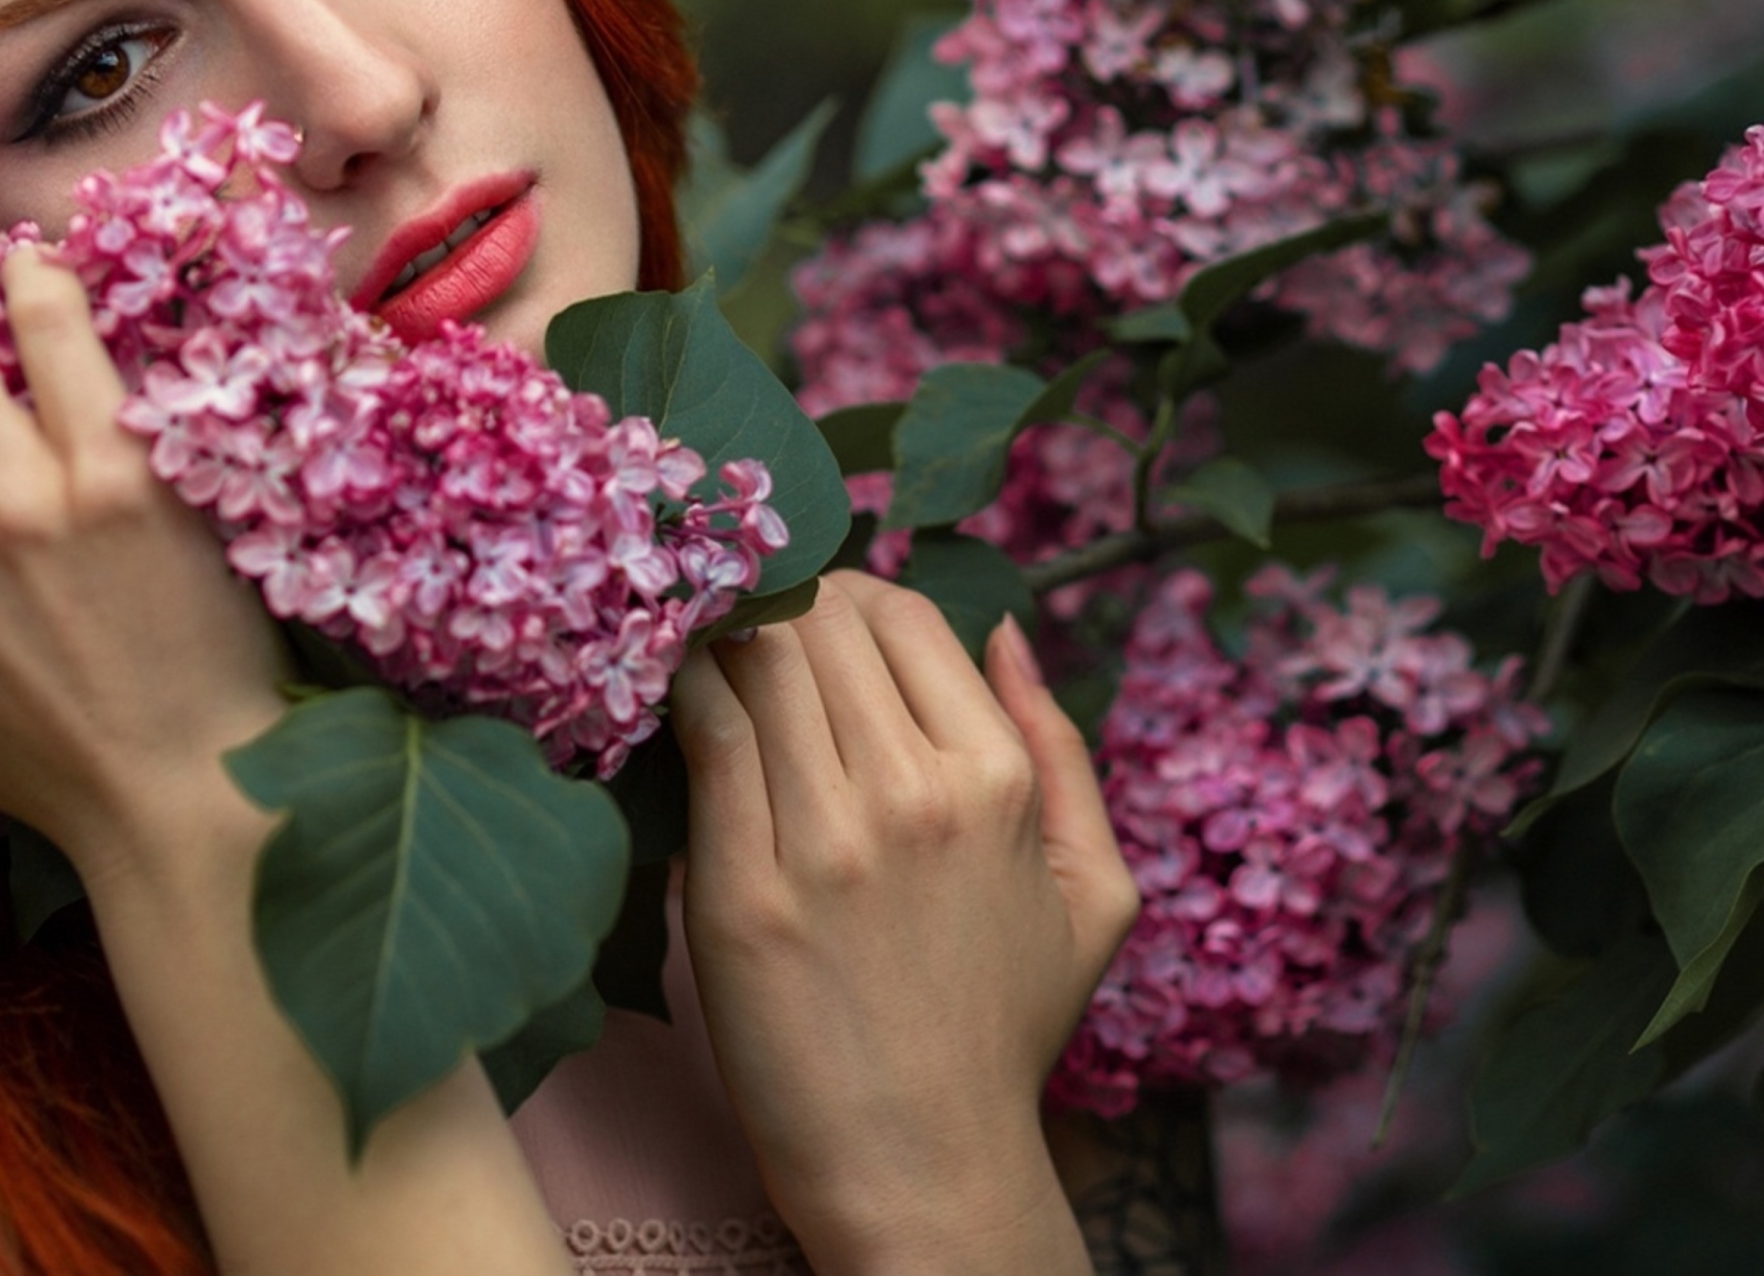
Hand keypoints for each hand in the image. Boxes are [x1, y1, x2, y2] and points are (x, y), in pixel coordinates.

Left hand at [670, 572, 1139, 1275]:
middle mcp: (917, 795)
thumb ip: (1061, 749)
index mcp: (998, 781)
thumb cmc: (1004, 1031)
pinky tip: (670, 699)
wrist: (924, 1167)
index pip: (903, 614)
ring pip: (758, 662)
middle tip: (746, 629)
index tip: (812, 618)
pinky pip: (704, 741)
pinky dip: (681, 696)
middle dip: (779, 606)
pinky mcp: (742, 897)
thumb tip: (1006, 631)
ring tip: (701, 653)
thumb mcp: (1093, 891)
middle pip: (821, 624)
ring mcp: (827, 844)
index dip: (848, 597)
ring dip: (722, 639)